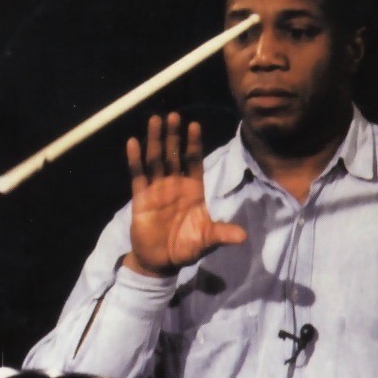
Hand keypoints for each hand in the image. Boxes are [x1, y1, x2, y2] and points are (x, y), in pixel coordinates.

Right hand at [123, 113, 246, 276]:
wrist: (162, 262)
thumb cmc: (187, 247)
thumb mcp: (207, 240)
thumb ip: (222, 234)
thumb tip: (244, 236)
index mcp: (193, 190)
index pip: (194, 161)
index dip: (193, 144)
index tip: (194, 125)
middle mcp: (175, 185)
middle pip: (174, 155)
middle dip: (173, 136)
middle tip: (173, 115)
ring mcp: (157, 189)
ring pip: (156, 159)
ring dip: (155, 140)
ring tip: (155, 120)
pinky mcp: (141, 198)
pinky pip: (138, 175)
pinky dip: (135, 159)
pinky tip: (133, 142)